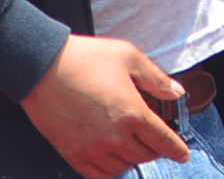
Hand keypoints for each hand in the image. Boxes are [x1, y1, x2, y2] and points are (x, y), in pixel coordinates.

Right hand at [18, 34, 187, 177]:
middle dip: (154, 150)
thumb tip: (176, 92)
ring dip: (132, 159)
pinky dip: (110, 170)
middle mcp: (115, 137)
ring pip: (123, 167)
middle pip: (144, 155)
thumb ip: (156, 78)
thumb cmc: (85, 59)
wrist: (41, 67)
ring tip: (132, 146)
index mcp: (133, 114)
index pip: (163, 141)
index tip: (182, 154)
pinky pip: (99, 175)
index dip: (176, 149)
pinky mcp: (73, 154)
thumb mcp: (128, 57)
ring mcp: (93, 149)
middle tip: (154, 142)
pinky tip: (112, 159)